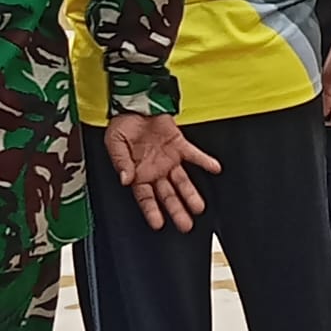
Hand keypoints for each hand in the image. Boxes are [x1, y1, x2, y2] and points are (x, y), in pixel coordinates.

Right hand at [104, 114, 221, 233]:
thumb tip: (126, 179)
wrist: (134, 105)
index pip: (146, 198)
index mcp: (138, 174)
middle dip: (176, 210)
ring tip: (199, 207)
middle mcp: (155, 170)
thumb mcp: (115, 144)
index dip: (152, 211)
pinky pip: (194, 155)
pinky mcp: (179, 144)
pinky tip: (215, 168)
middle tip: (186, 225)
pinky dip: (205, 161)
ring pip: (182, 181)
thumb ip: (121, 162)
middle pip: (168, 195)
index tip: (158, 224)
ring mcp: (169, 159)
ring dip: (191, 193)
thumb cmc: (122, 126)